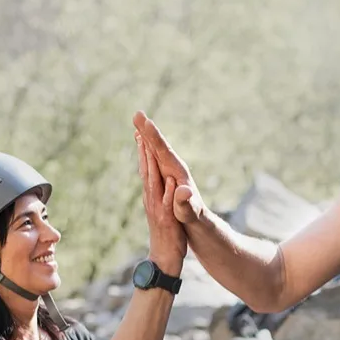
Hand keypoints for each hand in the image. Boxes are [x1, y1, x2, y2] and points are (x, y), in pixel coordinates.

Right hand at [133, 111, 203, 229]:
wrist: (202, 226)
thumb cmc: (195, 219)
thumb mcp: (190, 213)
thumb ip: (185, 203)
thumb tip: (182, 191)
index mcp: (177, 173)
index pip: (162, 151)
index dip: (152, 135)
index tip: (143, 119)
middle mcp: (174, 170)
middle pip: (159, 146)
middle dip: (148, 130)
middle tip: (137, 113)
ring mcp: (171, 173)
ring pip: (156, 152)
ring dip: (148, 138)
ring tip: (139, 125)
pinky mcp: (169, 178)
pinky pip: (156, 160)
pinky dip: (150, 151)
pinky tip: (145, 146)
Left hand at [135, 120, 186, 273]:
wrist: (162, 260)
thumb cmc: (172, 243)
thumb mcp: (174, 222)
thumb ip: (173, 201)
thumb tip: (173, 181)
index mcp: (157, 198)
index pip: (152, 168)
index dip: (150, 149)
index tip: (146, 130)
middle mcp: (151, 197)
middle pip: (146, 166)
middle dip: (143, 146)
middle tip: (138, 124)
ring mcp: (150, 202)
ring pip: (145, 173)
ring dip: (143, 155)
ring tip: (139, 138)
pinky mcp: (153, 207)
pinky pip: (149, 182)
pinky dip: (147, 169)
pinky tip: (146, 165)